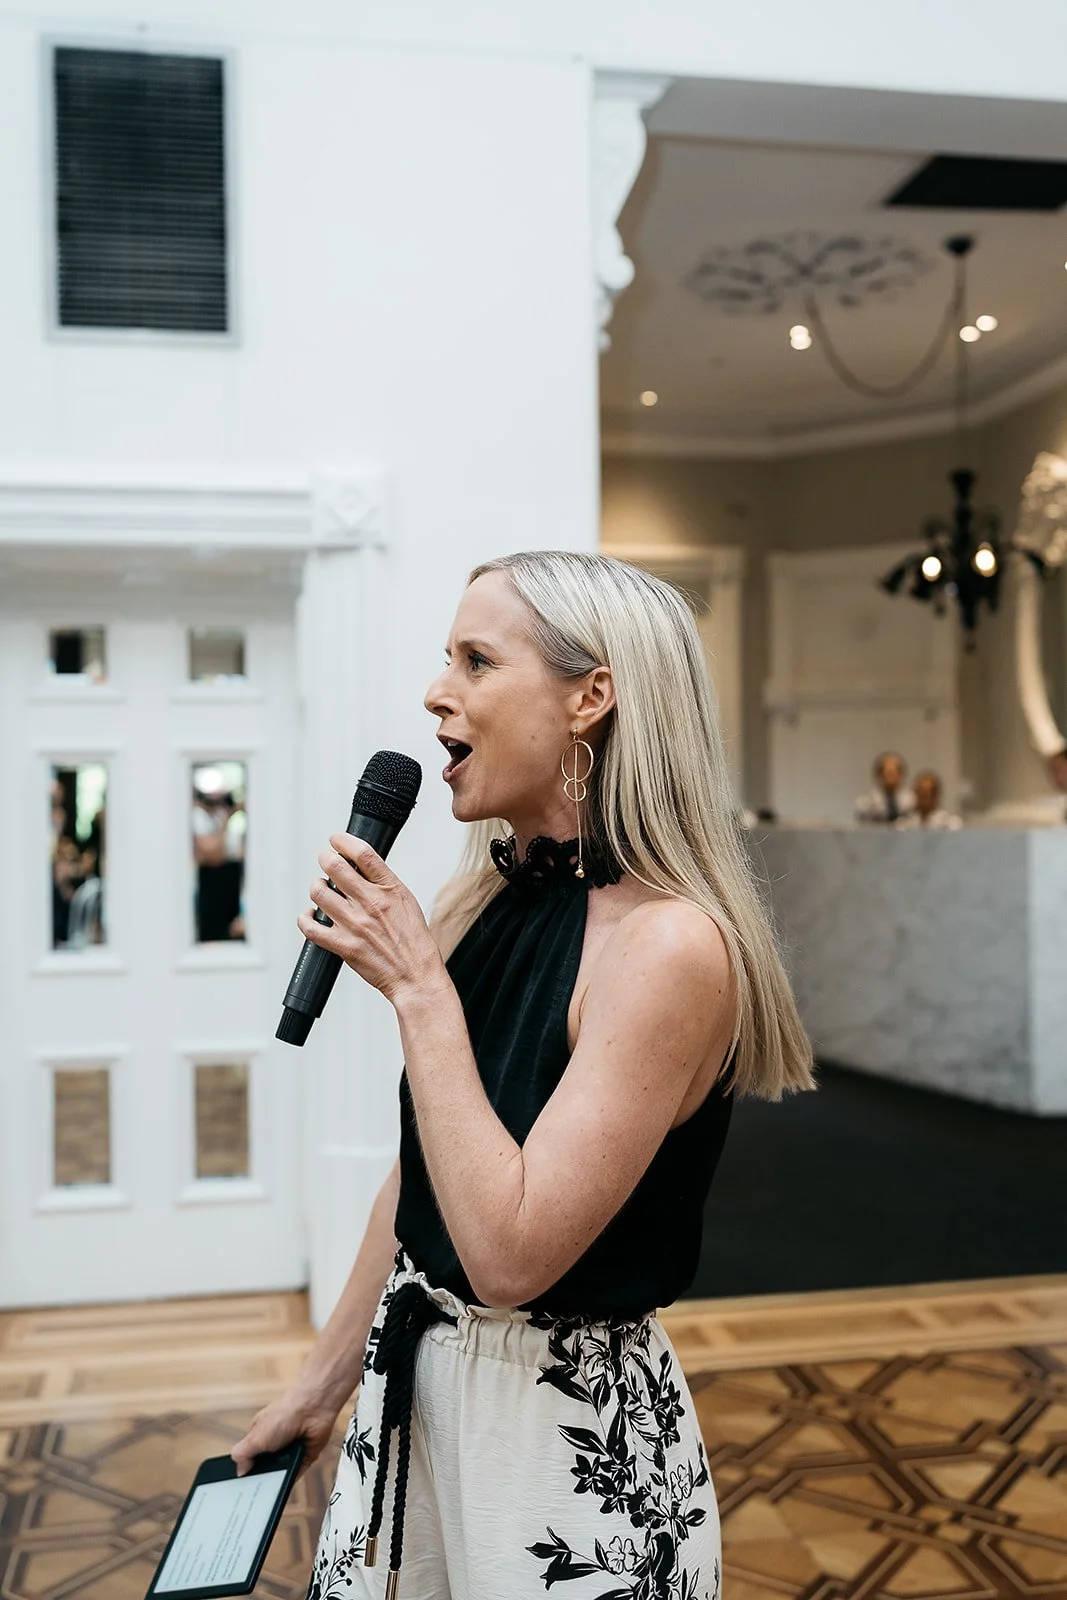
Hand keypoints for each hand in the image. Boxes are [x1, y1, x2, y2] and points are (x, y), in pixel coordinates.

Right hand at [231, 1387, 342, 1478]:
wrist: (313, 1409)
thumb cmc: (283, 1414)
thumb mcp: (255, 1436)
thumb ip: (242, 1454)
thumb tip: (240, 1472)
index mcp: (259, 1435)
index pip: (249, 1458)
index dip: (245, 1471)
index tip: (240, 1488)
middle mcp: (274, 1443)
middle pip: (264, 1469)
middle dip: (260, 1480)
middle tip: (255, 1494)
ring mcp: (289, 1451)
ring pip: (279, 1475)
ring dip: (276, 1481)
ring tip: (269, 1489)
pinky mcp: (304, 1458)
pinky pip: (294, 1475)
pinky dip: (290, 1480)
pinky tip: (283, 1486)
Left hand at [299, 835, 447, 1005]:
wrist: (415, 976)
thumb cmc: (414, 942)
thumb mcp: (407, 902)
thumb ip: (385, 884)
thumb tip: (363, 867)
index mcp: (390, 890)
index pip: (363, 853)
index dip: (343, 841)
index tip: (336, 840)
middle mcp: (371, 903)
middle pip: (335, 867)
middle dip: (325, 858)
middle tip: (325, 860)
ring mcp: (355, 924)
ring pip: (319, 893)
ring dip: (316, 887)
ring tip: (320, 888)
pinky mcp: (343, 945)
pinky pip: (311, 927)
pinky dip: (304, 919)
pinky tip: (309, 916)